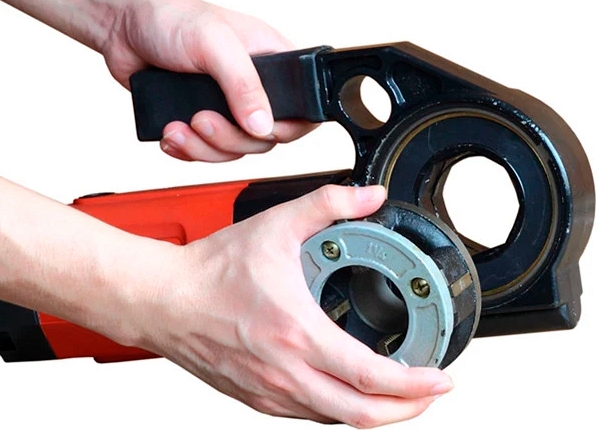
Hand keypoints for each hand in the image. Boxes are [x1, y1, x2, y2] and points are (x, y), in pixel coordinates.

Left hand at [102, 0, 316, 161]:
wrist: (121, 26)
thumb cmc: (169, 17)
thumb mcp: (214, 43)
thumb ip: (243, 84)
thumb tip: (263, 124)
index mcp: (270, 59)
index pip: (301, 107)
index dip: (287, 127)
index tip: (259, 129)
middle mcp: (251, 85)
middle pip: (264, 138)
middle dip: (231, 139)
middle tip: (202, 120)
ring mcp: (226, 105)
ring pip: (233, 149)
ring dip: (204, 148)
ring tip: (179, 128)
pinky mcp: (199, 118)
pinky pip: (205, 151)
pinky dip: (187, 150)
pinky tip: (171, 133)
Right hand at [130, 185, 452, 426]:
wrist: (163, 299)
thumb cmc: (210, 271)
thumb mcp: (275, 226)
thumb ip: (328, 204)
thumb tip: (369, 197)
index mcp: (296, 332)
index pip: (372, 377)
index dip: (416, 384)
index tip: (441, 376)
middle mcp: (285, 372)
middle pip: (363, 416)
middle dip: (408, 410)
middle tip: (429, 391)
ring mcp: (269, 391)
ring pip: (336, 421)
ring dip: (374, 412)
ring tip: (395, 393)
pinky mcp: (254, 397)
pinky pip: (307, 416)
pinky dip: (337, 410)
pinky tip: (344, 391)